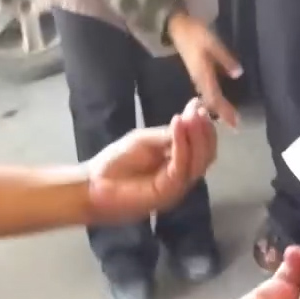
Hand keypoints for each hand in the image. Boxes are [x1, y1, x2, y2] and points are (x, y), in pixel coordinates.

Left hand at [86, 99, 218, 223]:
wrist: (93, 185)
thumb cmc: (116, 162)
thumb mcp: (145, 141)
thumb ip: (168, 135)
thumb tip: (192, 115)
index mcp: (178, 163)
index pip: (202, 147)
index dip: (203, 127)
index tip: (199, 105)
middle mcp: (182, 176)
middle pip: (206, 155)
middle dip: (205, 132)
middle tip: (199, 111)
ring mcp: (176, 187)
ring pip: (199, 162)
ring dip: (197, 136)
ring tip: (191, 116)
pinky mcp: (167, 193)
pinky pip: (181, 167)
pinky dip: (182, 145)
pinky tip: (178, 126)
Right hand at [167, 13, 243, 127]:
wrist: (176, 28)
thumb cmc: (195, 33)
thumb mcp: (213, 43)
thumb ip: (225, 59)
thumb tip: (238, 74)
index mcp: (203, 74)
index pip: (215, 98)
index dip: (225, 111)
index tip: (234, 123)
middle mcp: (199, 80)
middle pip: (211, 103)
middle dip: (222, 114)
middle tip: (235, 126)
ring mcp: (197, 78)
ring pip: (208, 99)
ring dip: (218, 109)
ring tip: (229, 118)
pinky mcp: (197, 75)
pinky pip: (206, 93)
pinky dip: (214, 100)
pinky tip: (220, 102)